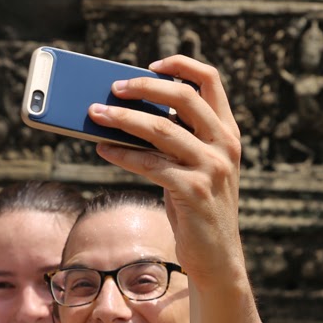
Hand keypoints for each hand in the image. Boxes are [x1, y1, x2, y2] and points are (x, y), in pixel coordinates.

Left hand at [86, 55, 242, 285]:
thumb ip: (176, 141)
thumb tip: (128, 115)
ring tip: (95, 114)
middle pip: (183, 97)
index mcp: (228, 133)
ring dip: (123, 119)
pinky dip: (123, 155)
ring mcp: (212, 168)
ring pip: (161, 130)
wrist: (217, 258)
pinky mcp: (194, 191)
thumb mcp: (194, 168)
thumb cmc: (197, 210)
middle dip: (143, 87)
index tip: (152, 64)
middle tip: (113, 88)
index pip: (211, 81)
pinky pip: (151, 164)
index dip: (181, 65)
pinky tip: (103, 150)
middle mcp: (225, 145)